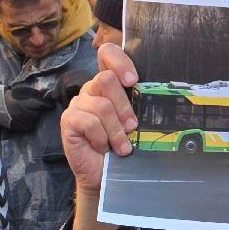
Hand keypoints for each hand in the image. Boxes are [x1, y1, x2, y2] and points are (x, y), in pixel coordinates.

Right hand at [59, 43, 137, 229]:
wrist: (106, 175)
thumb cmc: (122, 147)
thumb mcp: (134, 122)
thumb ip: (138, 104)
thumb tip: (160, 94)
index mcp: (108, 85)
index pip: (107, 54)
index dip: (119, 61)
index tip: (133, 81)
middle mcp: (91, 90)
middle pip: (106, 79)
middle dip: (124, 107)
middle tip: (132, 127)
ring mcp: (78, 105)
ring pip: (100, 105)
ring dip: (115, 130)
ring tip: (122, 146)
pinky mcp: (68, 121)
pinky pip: (88, 121)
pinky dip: (100, 137)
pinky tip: (103, 148)